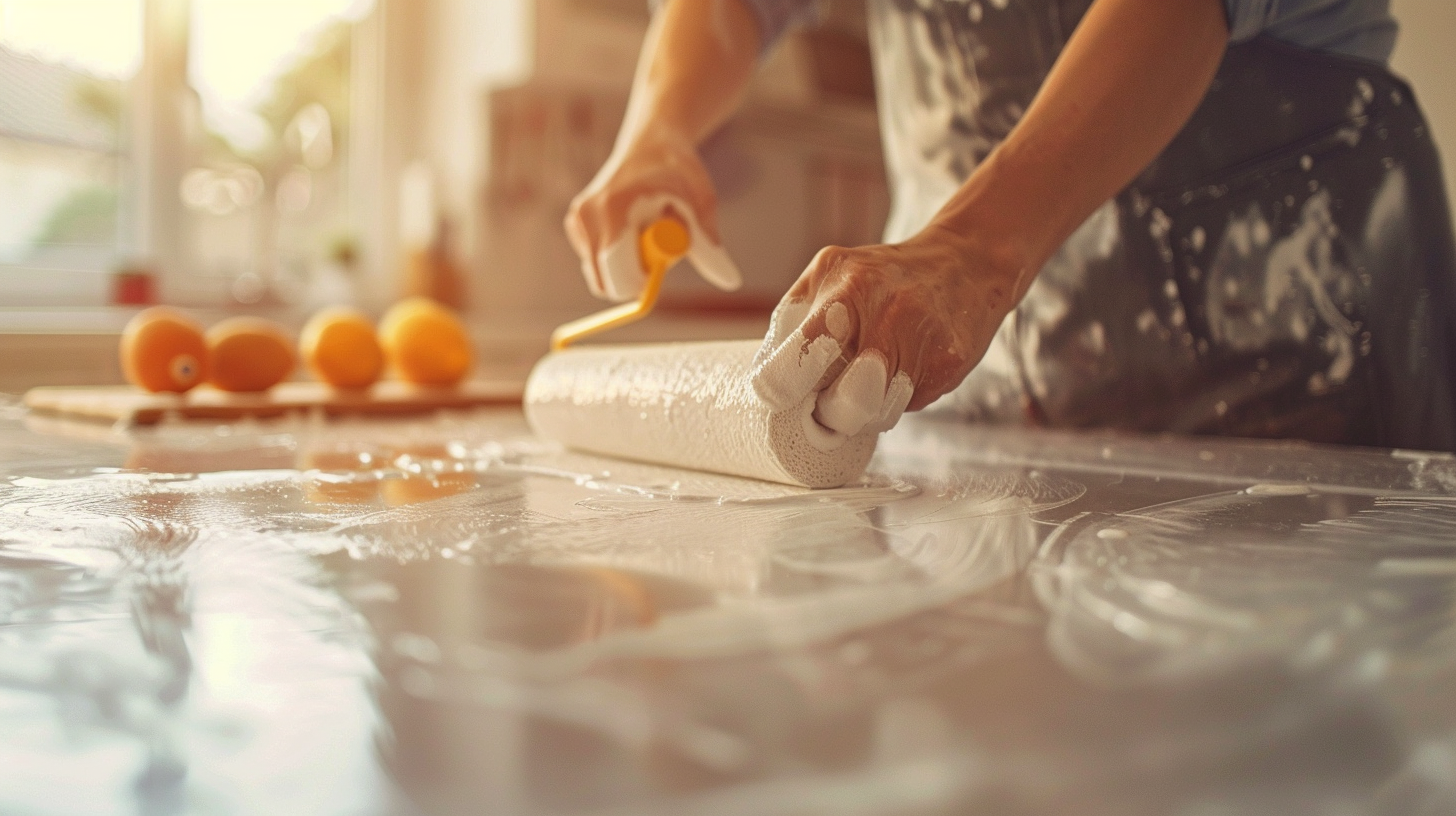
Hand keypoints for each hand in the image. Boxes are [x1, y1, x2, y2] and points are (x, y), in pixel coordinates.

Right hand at [564, 127, 741, 301]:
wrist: (651, 142)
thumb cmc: (678, 171)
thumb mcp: (701, 203)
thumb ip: (709, 246)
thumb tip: (732, 282)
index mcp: (612, 211)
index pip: (615, 277)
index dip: (641, 286)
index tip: (662, 273)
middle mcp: (585, 216)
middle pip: (603, 283)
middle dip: (633, 277)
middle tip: (657, 247)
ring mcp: (576, 221)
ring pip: (602, 275)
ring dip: (628, 265)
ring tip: (646, 228)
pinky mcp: (574, 225)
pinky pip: (598, 263)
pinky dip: (618, 257)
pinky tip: (632, 226)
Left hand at [749, 226, 1024, 446]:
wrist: (964, 262)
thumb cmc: (879, 277)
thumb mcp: (828, 276)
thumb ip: (793, 323)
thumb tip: (763, 384)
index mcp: (844, 288)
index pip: (800, 357)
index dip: (782, 391)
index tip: (779, 396)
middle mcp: (887, 313)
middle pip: (844, 404)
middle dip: (828, 414)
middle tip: (824, 402)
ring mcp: (923, 341)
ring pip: (876, 415)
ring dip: (863, 410)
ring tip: (865, 379)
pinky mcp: (949, 365)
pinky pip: (908, 406)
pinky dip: (896, 397)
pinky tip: (901, 368)